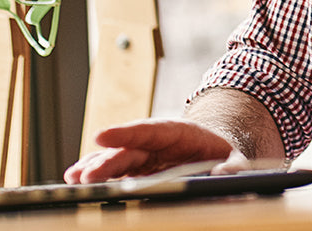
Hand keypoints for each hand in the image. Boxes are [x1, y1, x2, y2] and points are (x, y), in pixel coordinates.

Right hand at [63, 118, 246, 183]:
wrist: (220, 156)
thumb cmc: (227, 157)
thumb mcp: (237, 160)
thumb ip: (233, 167)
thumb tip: (224, 173)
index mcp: (180, 133)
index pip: (150, 130)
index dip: (126, 132)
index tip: (101, 135)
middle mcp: (158, 143)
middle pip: (129, 149)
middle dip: (106, 161)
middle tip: (85, 176)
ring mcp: (146, 157)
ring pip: (118, 159)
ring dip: (95, 167)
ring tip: (75, 178)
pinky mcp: (140, 171)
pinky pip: (117, 173)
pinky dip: (99, 176)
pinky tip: (78, 181)